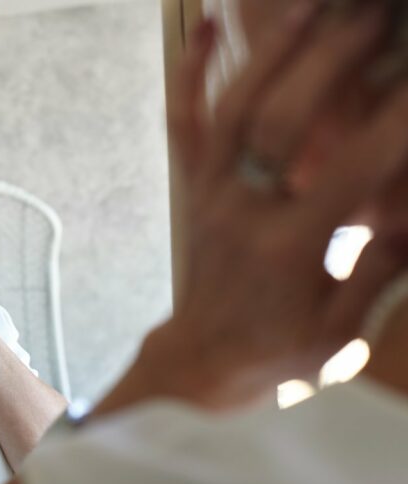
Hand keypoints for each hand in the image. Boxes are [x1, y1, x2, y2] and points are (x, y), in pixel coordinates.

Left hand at [157, 2, 407, 407]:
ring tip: (312, 1)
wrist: (202, 359)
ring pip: (233, 108)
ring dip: (272, 48)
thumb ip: (379, 267)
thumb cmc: (276, 353)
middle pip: (284, 120)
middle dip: (335, 59)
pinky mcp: (193, 185)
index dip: (396, 119)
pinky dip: (190, 72)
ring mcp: (209, 190)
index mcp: (287, 246)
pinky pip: (184, 123)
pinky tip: (207, 24)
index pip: (351, 168)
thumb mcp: (340, 330)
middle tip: (375, 15)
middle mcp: (241, 206)